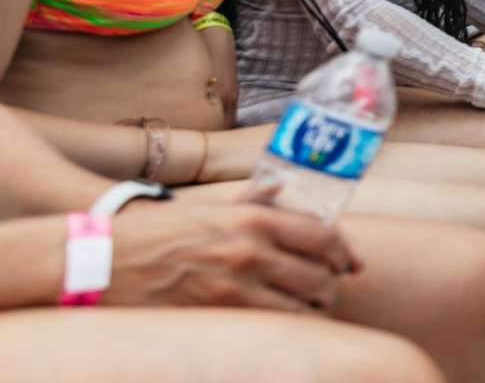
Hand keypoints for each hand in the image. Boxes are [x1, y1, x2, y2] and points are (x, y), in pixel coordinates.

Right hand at [105, 198, 358, 312]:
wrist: (102, 263)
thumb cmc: (156, 233)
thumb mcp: (208, 208)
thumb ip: (251, 200)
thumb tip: (283, 188)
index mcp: (253, 218)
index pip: (323, 234)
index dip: (345, 251)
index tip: (353, 263)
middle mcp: (252, 250)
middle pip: (321, 273)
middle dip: (333, 284)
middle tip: (332, 288)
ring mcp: (238, 286)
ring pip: (304, 305)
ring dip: (316, 308)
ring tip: (313, 308)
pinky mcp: (221, 314)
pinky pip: (275, 325)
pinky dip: (291, 326)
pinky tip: (289, 324)